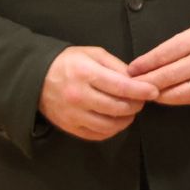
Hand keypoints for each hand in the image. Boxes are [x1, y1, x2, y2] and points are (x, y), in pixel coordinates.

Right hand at [39, 46, 158, 140]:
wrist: (36, 78)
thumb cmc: (67, 63)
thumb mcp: (92, 54)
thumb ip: (116, 66)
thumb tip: (136, 80)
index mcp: (86, 73)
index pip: (121, 87)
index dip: (141, 91)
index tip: (154, 91)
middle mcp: (79, 96)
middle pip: (118, 108)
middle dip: (136, 105)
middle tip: (141, 100)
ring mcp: (73, 115)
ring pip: (110, 125)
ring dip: (126, 119)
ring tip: (129, 110)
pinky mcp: (70, 128)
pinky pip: (98, 135)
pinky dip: (112, 129)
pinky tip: (115, 120)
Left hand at [127, 23, 189, 105]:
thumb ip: (172, 48)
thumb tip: (144, 65)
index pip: (164, 54)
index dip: (145, 64)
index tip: (131, 70)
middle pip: (168, 75)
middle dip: (146, 82)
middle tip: (131, 85)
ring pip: (177, 93)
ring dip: (157, 95)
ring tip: (144, 94)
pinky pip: (189, 100)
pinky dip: (173, 99)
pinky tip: (162, 97)